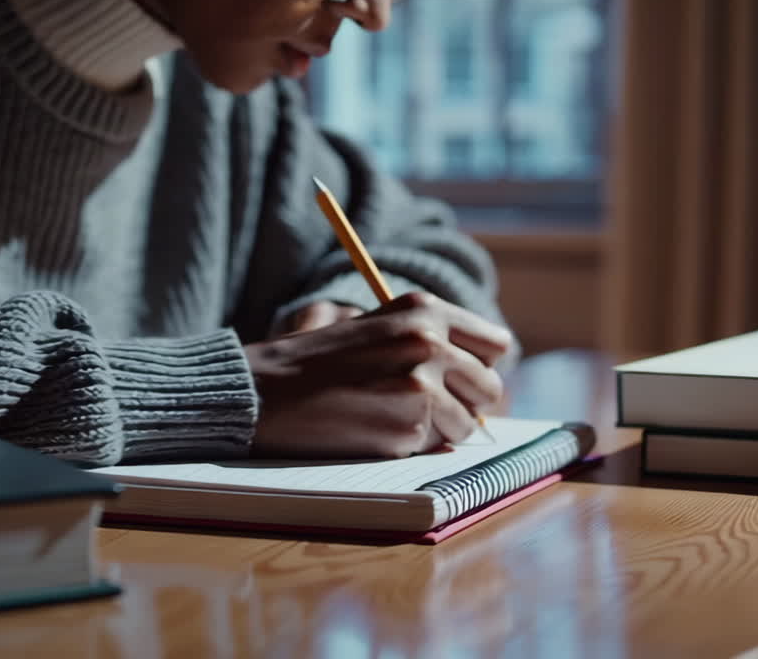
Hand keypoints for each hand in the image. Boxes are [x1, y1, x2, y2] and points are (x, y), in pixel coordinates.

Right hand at [245, 292, 513, 458]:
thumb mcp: (376, 328)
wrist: (263, 391)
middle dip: (464, 403)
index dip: (477, 367)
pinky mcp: (410, 423)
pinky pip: (436, 446)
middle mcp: (429, 339)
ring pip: (467, 424)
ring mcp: (423, 382)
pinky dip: (413, 447)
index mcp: (423, 309)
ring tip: (392, 419)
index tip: (457, 381)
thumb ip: (428, 340)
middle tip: (424, 409)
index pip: (494, 344)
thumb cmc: (314, 363)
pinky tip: (375, 430)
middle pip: (489, 387)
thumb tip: (479, 377)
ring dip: (439, 430)